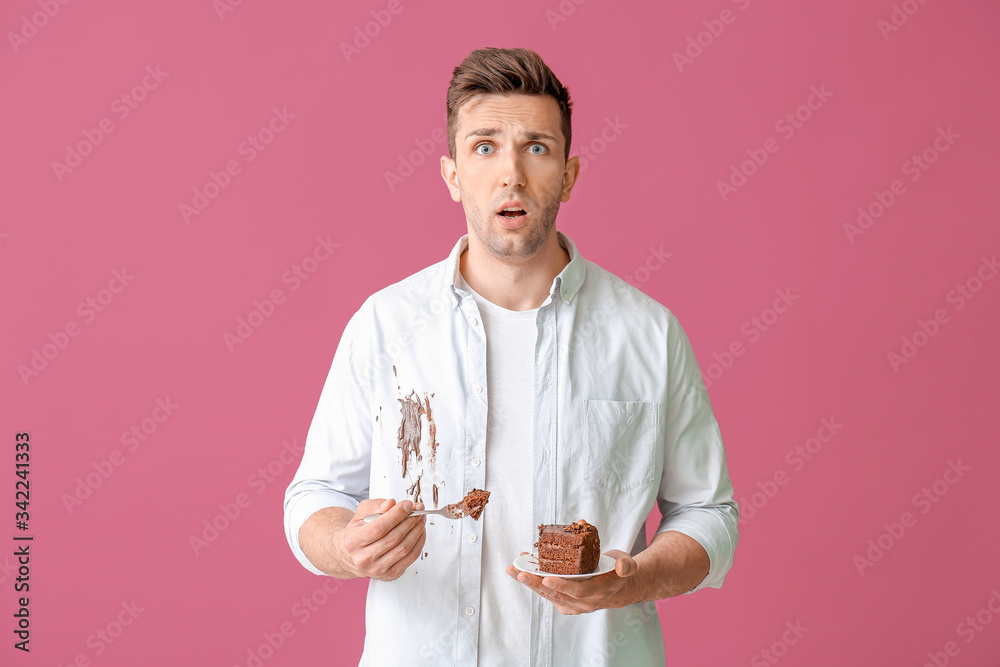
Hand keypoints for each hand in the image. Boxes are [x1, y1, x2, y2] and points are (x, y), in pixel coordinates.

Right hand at [341, 498, 425, 580]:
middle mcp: (364, 559)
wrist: (353, 555)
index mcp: (354, 541)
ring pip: (404, 548)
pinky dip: (419, 543)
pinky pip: (411, 558)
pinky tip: (420, 532)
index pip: (379, 528)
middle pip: (394, 538)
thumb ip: (375, 505)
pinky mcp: (390, 574)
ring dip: (417, 531)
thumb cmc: (359, 532)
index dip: (397, 515)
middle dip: (410, 521)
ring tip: (421, 519)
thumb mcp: (361, 514)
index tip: (408, 504)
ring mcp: (377, 569)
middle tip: (418, 510)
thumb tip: (390, 503)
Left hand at [505, 549, 638, 614]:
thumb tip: (622, 566)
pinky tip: (521, 567)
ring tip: (513, 569)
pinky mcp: (564, 602)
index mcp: (597, 592)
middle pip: (556, 594)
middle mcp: (583, 602)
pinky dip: (533, 580)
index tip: (547, 578)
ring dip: (529, 582)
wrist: (617, 588)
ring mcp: (572, 604)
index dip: (562, 585)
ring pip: (547, 594)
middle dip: (536, 583)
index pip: (578, 590)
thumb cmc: (618, 572)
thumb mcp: (628, 565)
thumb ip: (626, 565)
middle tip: (519, 573)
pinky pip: (546, 591)